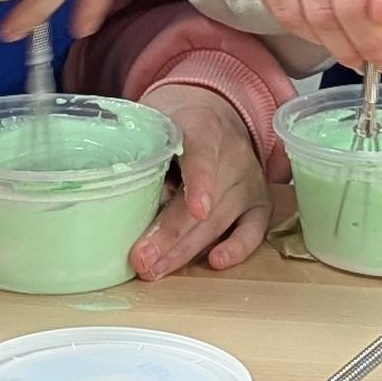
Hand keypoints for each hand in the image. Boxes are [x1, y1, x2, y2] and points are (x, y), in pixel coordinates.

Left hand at [130, 85, 272, 277]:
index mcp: (204, 126)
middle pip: (206, 199)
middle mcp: (234, 154)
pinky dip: (237, 248)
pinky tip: (216, 262)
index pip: (203, 153)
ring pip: (220, 220)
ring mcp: (249, 180)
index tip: (196, 208)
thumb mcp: (155, 123)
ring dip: (186, 249)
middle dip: (171, 234)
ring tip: (155, 268)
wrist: (212, 112)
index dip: (200, 181)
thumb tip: (123, 193)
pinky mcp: (259, 202)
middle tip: (142, 258)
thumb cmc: (174, 122)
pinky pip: (254, 230)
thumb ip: (144, 150)